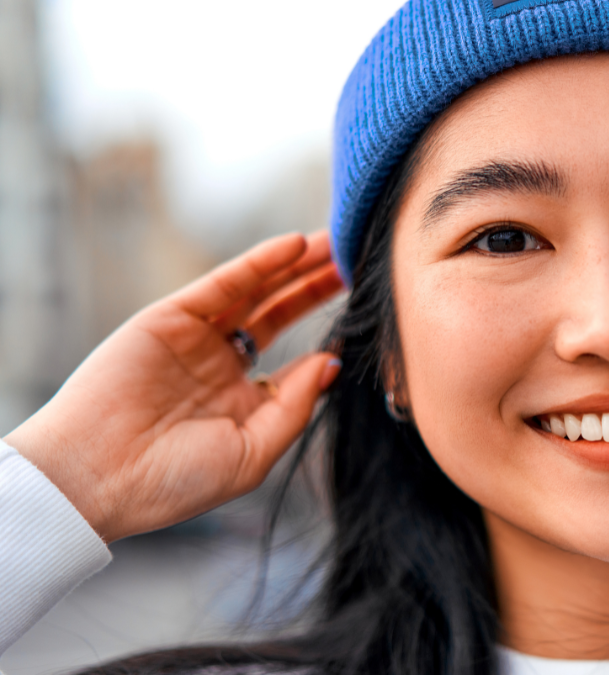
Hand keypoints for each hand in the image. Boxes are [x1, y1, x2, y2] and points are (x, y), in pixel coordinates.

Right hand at [5, 232, 344, 541]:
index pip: (295, 361)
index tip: (369, 320)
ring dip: (297, 266)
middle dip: (318, 288)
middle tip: (361, 261)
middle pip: (280, 315)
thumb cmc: (175, 481)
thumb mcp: (253, 452)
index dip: (329, 339)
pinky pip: (224, 283)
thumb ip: (294, 406)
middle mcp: (220, 366)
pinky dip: (259, 262)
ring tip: (339, 242)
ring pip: (257, 292)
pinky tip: (296, 246)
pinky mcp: (170, 318)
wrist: (100, 478)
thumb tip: (330, 362)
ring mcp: (196, 339)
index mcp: (242, 403)